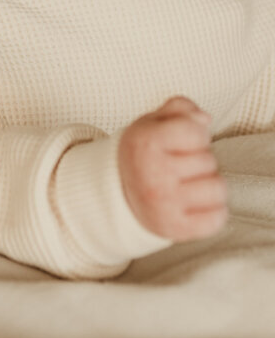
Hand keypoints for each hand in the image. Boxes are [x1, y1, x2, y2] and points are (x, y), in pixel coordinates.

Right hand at [118, 97, 227, 240]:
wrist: (118, 194)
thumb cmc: (145, 152)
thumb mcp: (153, 122)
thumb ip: (180, 108)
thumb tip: (205, 120)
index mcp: (146, 143)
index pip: (197, 132)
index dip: (195, 134)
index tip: (181, 140)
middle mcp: (153, 174)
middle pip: (209, 161)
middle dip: (200, 159)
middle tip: (181, 165)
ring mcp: (165, 204)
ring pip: (218, 189)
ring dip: (210, 184)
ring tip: (191, 183)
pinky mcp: (175, 229)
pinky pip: (218, 218)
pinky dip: (215, 210)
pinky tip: (197, 203)